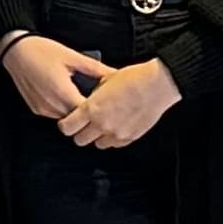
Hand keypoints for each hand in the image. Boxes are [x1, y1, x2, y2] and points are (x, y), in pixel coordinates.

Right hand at [0, 34, 104, 120]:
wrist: (15, 51)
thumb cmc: (40, 50)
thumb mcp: (72, 56)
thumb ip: (95, 68)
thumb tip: (113, 74)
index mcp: (62, 91)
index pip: (86, 112)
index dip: (98, 109)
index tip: (106, 103)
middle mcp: (51, 104)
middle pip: (77, 118)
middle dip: (87, 111)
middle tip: (95, 99)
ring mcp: (42, 108)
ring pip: (66, 117)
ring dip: (73, 110)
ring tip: (79, 94)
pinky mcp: (36, 109)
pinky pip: (54, 114)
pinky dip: (62, 108)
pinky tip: (65, 94)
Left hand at [57, 55, 180, 150]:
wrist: (158, 85)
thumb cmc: (135, 79)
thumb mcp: (105, 80)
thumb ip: (93, 94)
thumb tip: (88, 99)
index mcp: (92, 109)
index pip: (67, 128)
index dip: (65, 125)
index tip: (67, 122)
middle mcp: (102, 124)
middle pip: (79, 140)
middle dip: (79, 132)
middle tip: (83, 125)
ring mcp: (116, 133)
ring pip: (97, 145)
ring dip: (97, 136)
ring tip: (102, 124)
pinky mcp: (130, 137)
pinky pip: (115, 144)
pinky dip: (112, 138)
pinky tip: (116, 126)